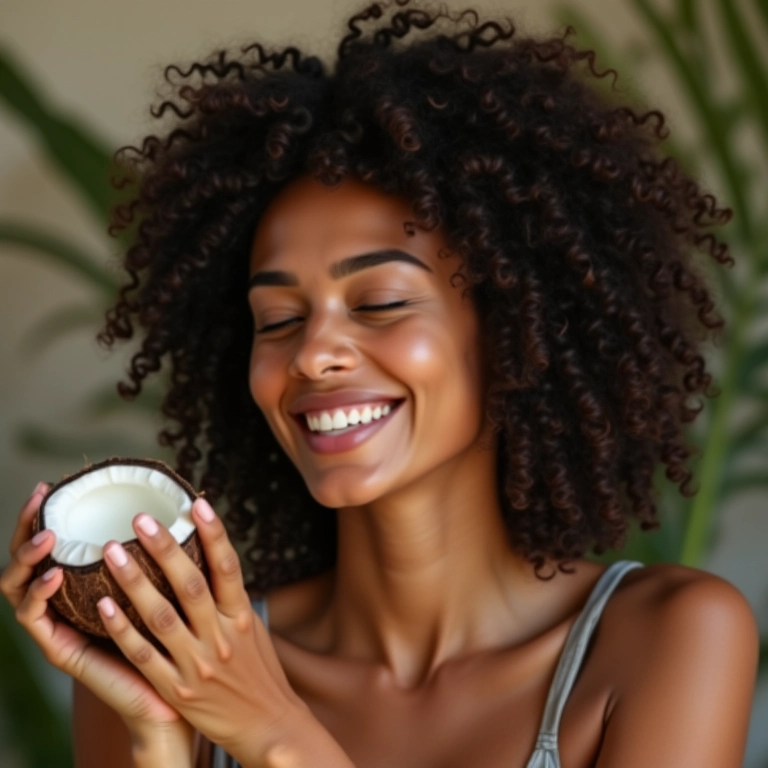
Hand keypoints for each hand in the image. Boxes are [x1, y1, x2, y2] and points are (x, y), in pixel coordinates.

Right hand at [0, 484, 193, 756]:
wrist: (175, 695)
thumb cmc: (176, 634)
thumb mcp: (169, 584)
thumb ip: (166, 551)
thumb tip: (188, 500)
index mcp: (84, 583)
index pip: (52, 544)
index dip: (44, 514)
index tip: (50, 484)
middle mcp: (64, 602)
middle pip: (28, 559)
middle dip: (26, 526)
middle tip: (39, 498)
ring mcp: (59, 626)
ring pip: (20, 587)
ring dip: (28, 558)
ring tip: (47, 537)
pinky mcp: (62, 652)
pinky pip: (39, 622)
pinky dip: (40, 597)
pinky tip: (55, 577)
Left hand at [95, 497, 313, 764]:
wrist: (266, 724)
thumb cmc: (259, 672)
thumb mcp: (252, 630)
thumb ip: (230, 599)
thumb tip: (211, 560)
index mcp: (241, 616)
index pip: (227, 567)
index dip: (214, 533)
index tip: (196, 504)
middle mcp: (220, 635)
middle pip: (190, 585)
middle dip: (164, 549)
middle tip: (140, 518)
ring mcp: (196, 663)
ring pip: (161, 616)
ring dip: (134, 582)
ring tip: (112, 551)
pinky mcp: (176, 689)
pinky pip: (143, 655)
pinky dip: (122, 630)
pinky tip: (102, 606)